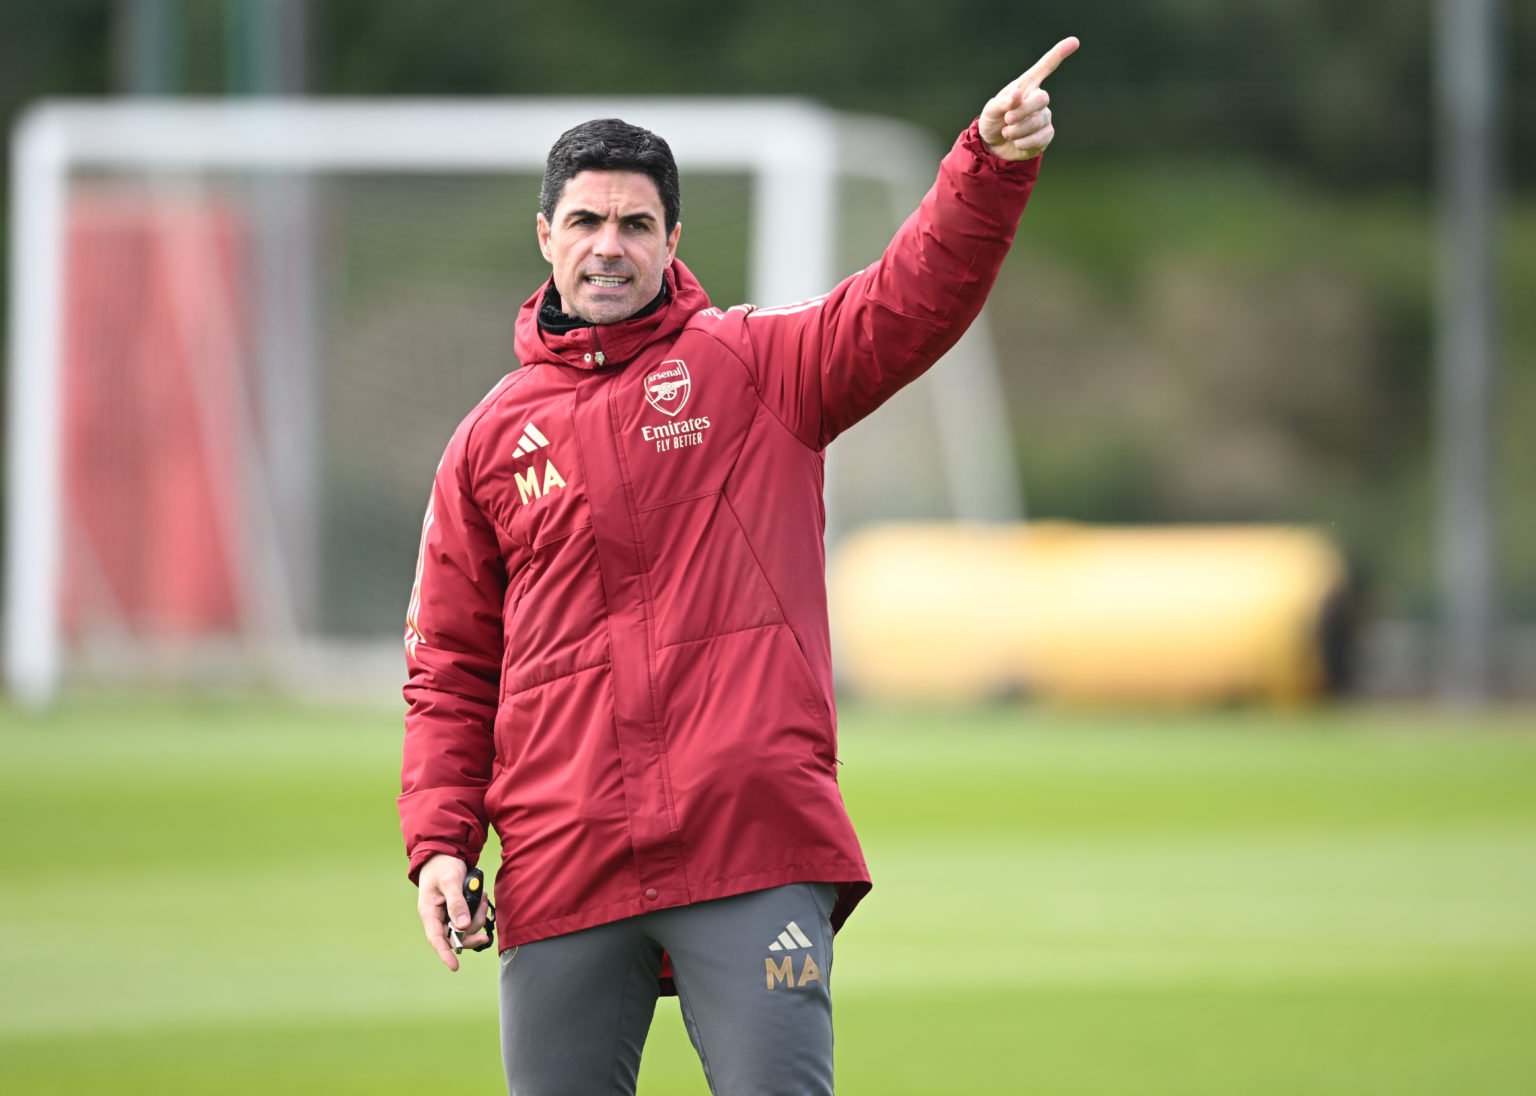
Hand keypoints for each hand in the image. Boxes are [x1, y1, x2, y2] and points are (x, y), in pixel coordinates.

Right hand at [416, 854, 492, 970]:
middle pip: (456, 936)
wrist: (444, 854)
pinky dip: (478, 910)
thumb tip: (463, 927)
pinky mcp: (458, 911)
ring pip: (467, 928)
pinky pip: (471, 919)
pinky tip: (480, 897)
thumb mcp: (450, 881)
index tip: (454, 966)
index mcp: (429, 912)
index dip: (445, 954)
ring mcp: (448, 915)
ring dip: (478, 916)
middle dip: (472, 928)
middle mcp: (438, 918)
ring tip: (481, 896)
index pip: (436, 939)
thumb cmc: (442, 866)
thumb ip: (456, 903)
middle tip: (482, 908)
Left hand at [979, 36, 1080, 160]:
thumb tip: (1017, 94)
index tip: (1074, 41)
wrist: (993, 145)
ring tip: (1007, 132)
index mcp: (1026, 86)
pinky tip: (1017, 142)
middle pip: (1043, 98)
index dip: (1059, 54)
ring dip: (1018, 129)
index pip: (1045, 67)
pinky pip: (1041, 138)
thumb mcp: (990, 110)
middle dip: (1023, 111)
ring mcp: (1044, 117)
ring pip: (1039, 121)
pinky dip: (1025, 142)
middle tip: (1007, 119)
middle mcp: (1038, 99)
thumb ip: (1003, 102)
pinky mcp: (1046, 135)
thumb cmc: (993, 121)